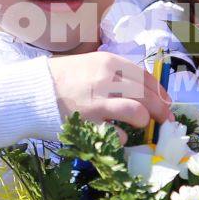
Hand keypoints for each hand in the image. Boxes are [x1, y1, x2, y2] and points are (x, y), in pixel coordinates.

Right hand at [48, 52, 172, 131]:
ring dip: (143, 121)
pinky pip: (117, 134)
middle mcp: (107, 79)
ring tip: (139, 125)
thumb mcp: (91, 65)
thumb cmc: (63, 78)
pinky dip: (121, 137)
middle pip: (147, 95)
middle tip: (164, 121)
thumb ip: (116, 74)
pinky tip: (116, 135)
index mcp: (109, 62)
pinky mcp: (89, 123)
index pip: (145, 77)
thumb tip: (145, 91)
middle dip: (161, 110)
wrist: (33, 91)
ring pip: (138, 113)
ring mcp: (98, 102)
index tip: (165, 102)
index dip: (160, 92)